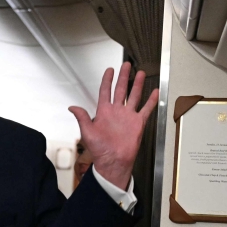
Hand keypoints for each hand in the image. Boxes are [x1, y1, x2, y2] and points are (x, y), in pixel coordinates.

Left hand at [68, 62, 158, 189]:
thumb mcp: (87, 132)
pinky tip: (155, 91)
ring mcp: (128, 117)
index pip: (105, 92)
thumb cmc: (99, 150)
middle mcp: (116, 112)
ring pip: (134, 96)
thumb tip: (72, 107)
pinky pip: (146, 109)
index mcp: (103, 112)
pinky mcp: (138, 123)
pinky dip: (151, 101)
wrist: (113, 161)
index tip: (109, 70)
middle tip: (126, 65)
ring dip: (137, 85)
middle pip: (121, 90)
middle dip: (123, 77)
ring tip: (141, 73)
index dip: (107, 80)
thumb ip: (82, 118)